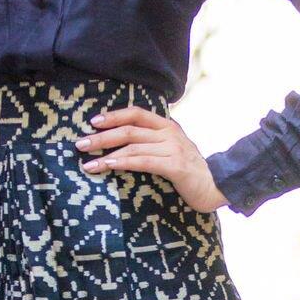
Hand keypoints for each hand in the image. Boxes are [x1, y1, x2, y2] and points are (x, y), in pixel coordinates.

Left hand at [75, 105, 228, 212]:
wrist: (219, 186)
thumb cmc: (191, 171)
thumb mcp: (172, 151)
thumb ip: (154, 144)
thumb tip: (124, 145)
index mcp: (167, 127)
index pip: (136, 113)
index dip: (113, 115)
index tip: (94, 122)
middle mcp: (169, 133)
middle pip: (129, 129)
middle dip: (101, 136)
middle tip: (80, 143)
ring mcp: (173, 148)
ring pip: (133, 145)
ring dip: (106, 153)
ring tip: (87, 163)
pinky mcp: (175, 166)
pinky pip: (144, 161)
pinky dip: (124, 162)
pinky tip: (109, 165)